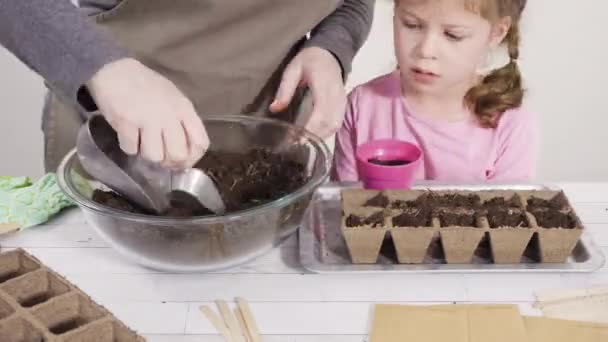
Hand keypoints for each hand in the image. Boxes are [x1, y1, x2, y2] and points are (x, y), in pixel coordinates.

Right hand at [86, 58, 207, 168]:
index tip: (183, 161)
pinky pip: (131, 150)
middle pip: (178, 155)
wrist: (115, 70)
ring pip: (155, 157)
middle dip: (169, 162)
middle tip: (161, 157)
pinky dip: (129, 147)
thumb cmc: (147, 86)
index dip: (193, 158)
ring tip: (142, 143)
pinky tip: (128, 136)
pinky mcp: (126, 123)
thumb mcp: (174, 98)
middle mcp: (169, 115)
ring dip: (147, 155)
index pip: (200, 143)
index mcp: (184, 109)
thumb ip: (182, 122)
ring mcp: (148, 119)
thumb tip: (185, 154)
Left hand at [270, 47, 346, 138]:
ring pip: (334, 126)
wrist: (330, 53)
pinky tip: (314, 137)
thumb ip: (284, 89)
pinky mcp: (342, 106)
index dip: (309, 128)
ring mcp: (341, 102)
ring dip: (320, 137)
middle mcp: (336, 96)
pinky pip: (336, 124)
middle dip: (313, 137)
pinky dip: (325, 133)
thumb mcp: (292, 69)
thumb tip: (274, 108)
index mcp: (324, 85)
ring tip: (303, 143)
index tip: (295, 138)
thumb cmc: (310, 60)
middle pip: (328, 123)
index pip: (320, 112)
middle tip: (295, 145)